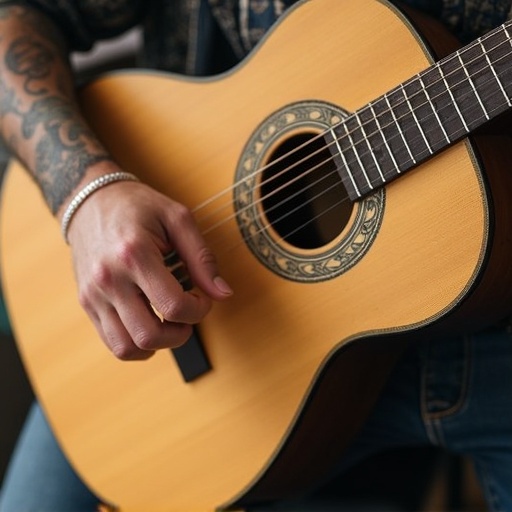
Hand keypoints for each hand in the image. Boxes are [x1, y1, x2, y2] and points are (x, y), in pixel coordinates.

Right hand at [66, 179, 232, 360]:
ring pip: (127, 348)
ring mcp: (93, 294)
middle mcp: (109, 279)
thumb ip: (203, 258)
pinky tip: (150, 323)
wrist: (91, 200)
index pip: (174, 306)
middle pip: (149, 335)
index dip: (199, 310)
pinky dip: (137, 345)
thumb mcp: (178, 219)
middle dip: (180, 334)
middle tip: (187, 315)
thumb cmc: (138, 206)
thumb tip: (223, 294)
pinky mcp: (86, 303)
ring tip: (168, 323)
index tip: (202, 298)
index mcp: (134, 255)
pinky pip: (113, 343)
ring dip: (157, 345)